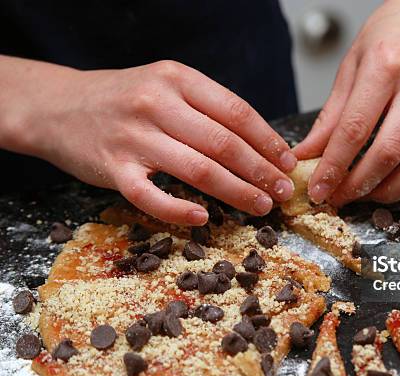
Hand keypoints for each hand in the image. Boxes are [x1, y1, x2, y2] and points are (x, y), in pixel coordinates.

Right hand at [1, 58, 296, 224]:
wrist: (58, 107)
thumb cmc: (124, 100)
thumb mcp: (165, 86)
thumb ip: (205, 107)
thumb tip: (258, 142)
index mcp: (176, 79)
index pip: (236, 112)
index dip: (268, 140)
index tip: (288, 161)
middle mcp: (156, 104)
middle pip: (223, 143)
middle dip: (261, 171)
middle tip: (283, 190)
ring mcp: (133, 137)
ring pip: (197, 170)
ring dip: (236, 192)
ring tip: (261, 205)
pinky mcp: (112, 168)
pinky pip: (151, 196)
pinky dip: (178, 210)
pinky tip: (202, 219)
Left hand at [293, 0, 399, 206]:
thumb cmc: (394, 32)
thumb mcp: (352, 64)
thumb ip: (332, 114)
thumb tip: (308, 153)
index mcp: (387, 66)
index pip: (355, 130)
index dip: (333, 167)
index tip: (318, 188)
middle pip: (389, 154)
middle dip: (357, 186)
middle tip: (338, 196)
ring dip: (391, 192)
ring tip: (368, 193)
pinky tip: (399, 182)